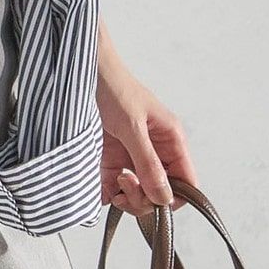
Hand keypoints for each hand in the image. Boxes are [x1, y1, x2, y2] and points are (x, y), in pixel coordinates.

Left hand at [95, 59, 197, 217]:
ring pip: (140, 194)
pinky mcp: (112, 158)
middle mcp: (155, 151)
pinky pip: (115, 188)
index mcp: (170, 139)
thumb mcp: (132, 125)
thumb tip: (163, 196)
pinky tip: (102, 187)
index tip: (152, 197)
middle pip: (162, 193)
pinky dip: (109, 194)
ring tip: (115, 181)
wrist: (83, 70)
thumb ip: (147, 162)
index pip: (186, 182)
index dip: (173, 197)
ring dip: (128, 198)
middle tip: (126, 184)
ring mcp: (133, 156)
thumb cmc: (113, 86)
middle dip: (146, 198)